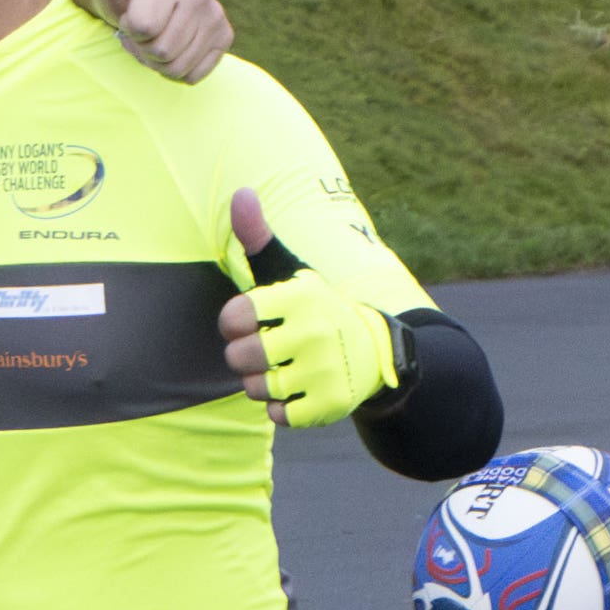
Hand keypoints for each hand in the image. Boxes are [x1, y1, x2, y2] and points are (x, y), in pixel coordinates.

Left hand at [83, 0, 233, 83]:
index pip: (142, 29)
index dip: (127, 30)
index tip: (127, 15)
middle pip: (161, 53)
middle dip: (143, 48)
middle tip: (140, 31)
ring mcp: (215, 15)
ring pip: (177, 68)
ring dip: (158, 62)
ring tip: (154, 38)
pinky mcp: (225, 34)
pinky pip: (194, 75)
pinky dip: (178, 70)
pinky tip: (172, 48)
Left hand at [218, 189, 400, 426]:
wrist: (376, 351)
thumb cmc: (314, 308)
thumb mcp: (289, 271)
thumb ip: (258, 236)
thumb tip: (241, 193)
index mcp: (300, 297)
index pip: (234, 316)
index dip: (233, 322)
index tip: (249, 320)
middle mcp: (315, 333)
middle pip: (240, 357)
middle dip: (244, 355)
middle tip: (266, 347)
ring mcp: (325, 371)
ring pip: (256, 388)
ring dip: (262, 382)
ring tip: (284, 367)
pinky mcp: (331, 405)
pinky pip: (278, 416)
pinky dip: (281, 408)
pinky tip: (298, 390)